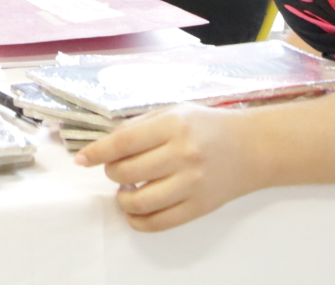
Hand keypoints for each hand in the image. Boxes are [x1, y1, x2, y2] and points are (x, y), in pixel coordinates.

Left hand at [74, 105, 259, 230]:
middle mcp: (183, 155)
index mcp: (174, 126)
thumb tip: (105, 145)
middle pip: (126, 172)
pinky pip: (159, 222)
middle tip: (114, 169)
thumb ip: (140, 126)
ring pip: (139, 202)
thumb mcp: (174, 111)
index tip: (81, 159)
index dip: (96, 152)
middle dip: (111, 172)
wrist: (253, 148)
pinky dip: (138, 220)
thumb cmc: (208, 126)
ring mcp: (192, 184)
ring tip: (125, 189)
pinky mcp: (199, 207)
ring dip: (122, 198)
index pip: (123, 143)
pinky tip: (134, 209)